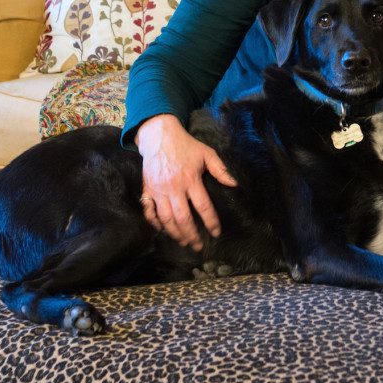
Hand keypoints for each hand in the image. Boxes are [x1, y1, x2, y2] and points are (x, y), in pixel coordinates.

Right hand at [134, 114, 237, 250]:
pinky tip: (162, 230)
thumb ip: (221, 169)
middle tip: (198, 246)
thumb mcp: (206, 153)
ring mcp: (158, 190)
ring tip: (183, 241)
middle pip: (183, 218)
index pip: (203, 206)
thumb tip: (234, 184)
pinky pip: (149, 211)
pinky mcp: (147, 190)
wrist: (158, 135)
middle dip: (192, 235)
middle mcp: (174, 187)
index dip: (210, 222)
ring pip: (166, 218)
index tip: (216, 232)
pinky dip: (155, 223)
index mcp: (190, 179)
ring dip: (175, 233)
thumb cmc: (185, 145)